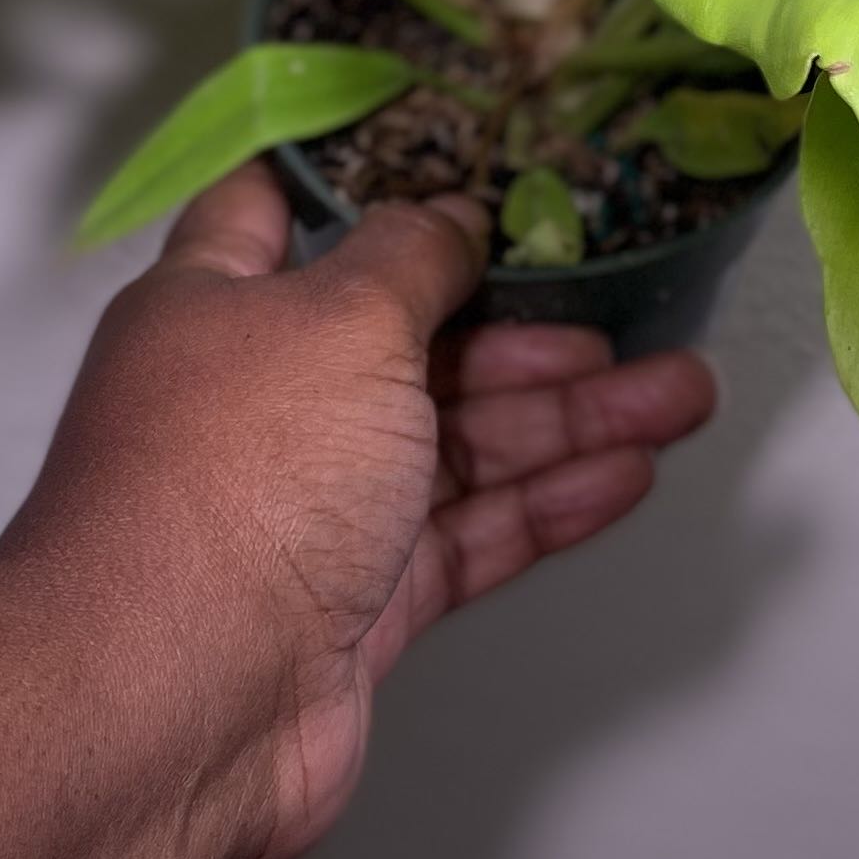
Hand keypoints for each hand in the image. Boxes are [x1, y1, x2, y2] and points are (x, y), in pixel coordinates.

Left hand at [0, 163, 718, 858]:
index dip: (363, 179)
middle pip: (407, 339)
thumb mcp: (341, 318)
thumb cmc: (234, 480)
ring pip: (456, 442)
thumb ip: (412, 256)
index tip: (455, 157)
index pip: (278, 212)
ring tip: (683, 397)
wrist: (175, 702)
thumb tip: (449, 217)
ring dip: (569, 417)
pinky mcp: (356, 604)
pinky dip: (545, 502)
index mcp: (216, 305)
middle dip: (525, 324)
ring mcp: (308, 509)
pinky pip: (468, 533)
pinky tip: (625, 474)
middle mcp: (258, 402)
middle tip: (632, 309)